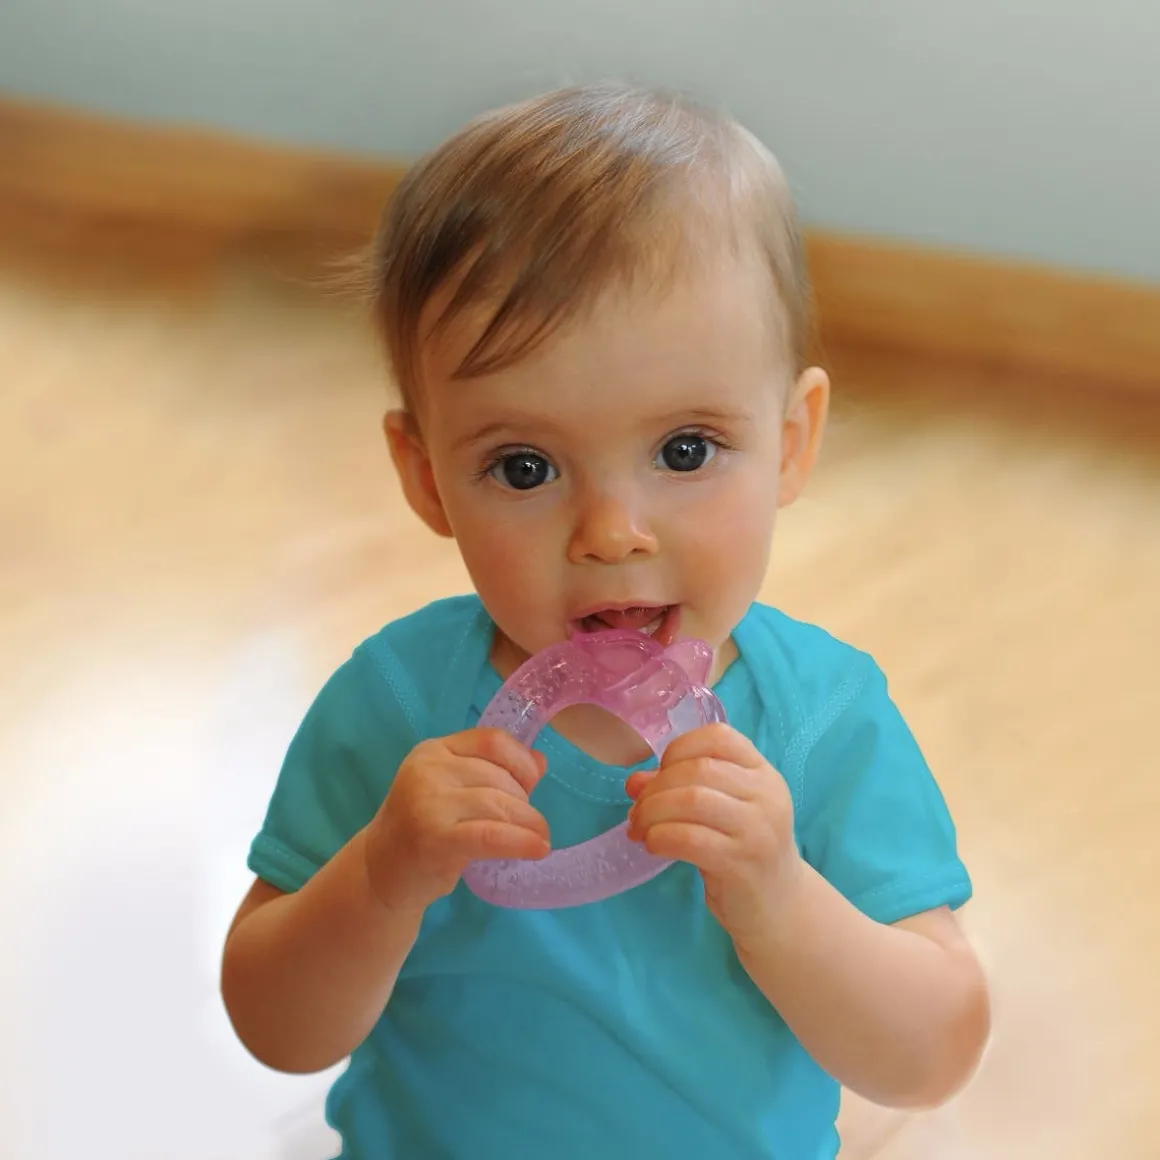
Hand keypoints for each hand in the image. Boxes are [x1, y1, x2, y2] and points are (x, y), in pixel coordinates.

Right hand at [365, 728, 549, 913]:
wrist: (381, 871)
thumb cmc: (424, 828)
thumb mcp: (454, 791)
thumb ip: (492, 772)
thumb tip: (539, 761)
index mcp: (434, 750)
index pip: (491, 740)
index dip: (521, 761)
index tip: (531, 784)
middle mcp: (429, 770)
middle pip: (497, 776)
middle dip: (524, 801)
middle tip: (529, 823)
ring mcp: (428, 802)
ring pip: (498, 805)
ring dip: (528, 823)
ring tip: (539, 838)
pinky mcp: (435, 838)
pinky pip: (491, 835)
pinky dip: (520, 841)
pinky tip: (538, 848)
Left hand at [625, 723, 801, 939]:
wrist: (779, 906)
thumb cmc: (744, 850)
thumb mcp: (721, 811)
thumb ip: (681, 788)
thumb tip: (633, 781)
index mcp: (763, 774)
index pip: (720, 737)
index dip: (680, 748)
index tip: (661, 773)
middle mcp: (766, 796)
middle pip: (698, 770)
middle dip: (656, 787)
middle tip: (637, 809)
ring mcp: (757, 830)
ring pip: (691, 800)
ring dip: (652, 811)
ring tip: (639, 828)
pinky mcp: (741, 864)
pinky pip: (689, 838)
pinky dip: (660, 836)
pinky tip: (653, 845)